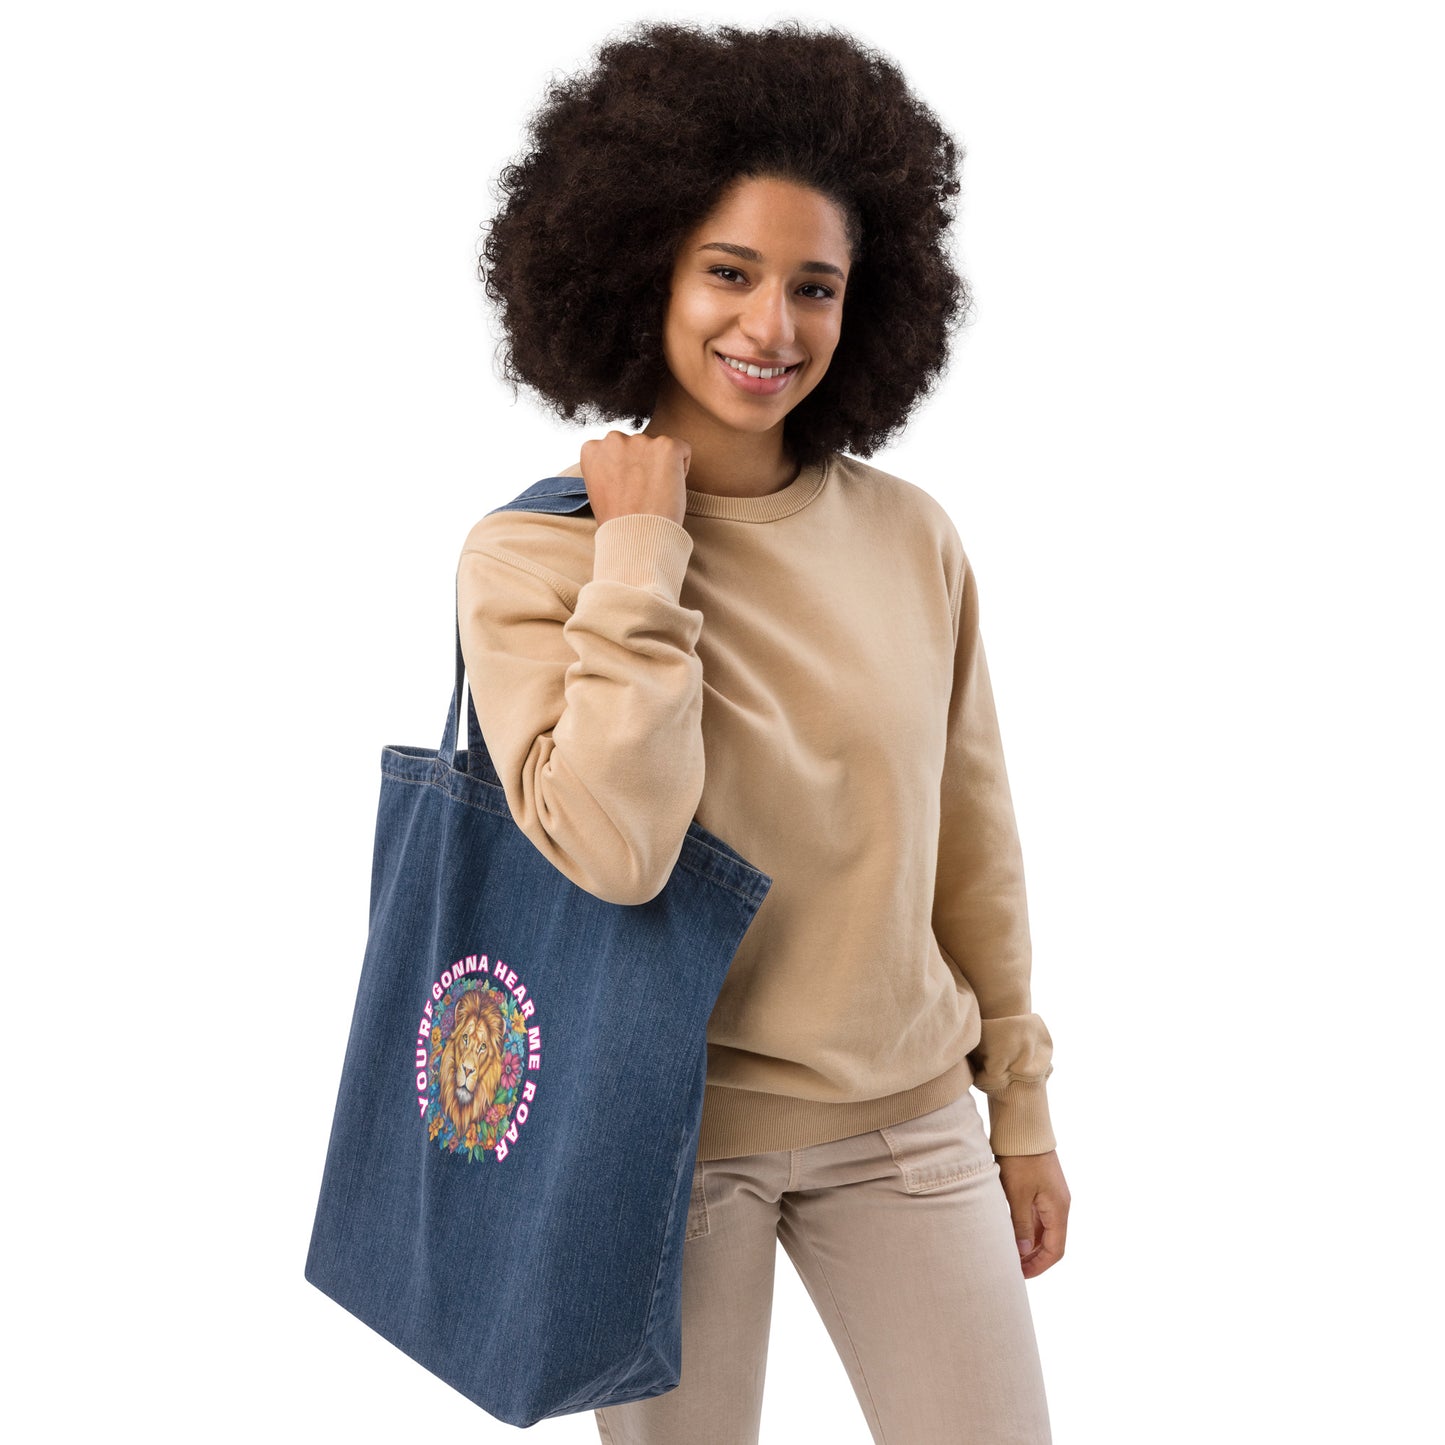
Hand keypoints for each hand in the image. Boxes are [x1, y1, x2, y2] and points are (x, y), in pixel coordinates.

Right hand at [579, 429, 690, 527]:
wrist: (635, 538)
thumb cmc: (618, 524)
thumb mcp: (598, 492)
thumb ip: (608, 471)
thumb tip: (624, 467)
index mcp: (593, 450)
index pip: (616, 450)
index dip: (625, 471)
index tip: (628, 491)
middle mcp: (613, 439)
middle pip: (638, 446)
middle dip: (644, 465)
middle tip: (644, 494)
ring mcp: (641, 440)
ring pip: (660, 449)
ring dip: (662, 468)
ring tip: (656, 496)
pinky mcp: (666, 446)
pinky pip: (683, 450)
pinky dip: (682, 469)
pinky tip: (671, 490)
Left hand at [996, 1149, 1069, 1277]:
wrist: (1023, 1126)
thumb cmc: (1020, 1159)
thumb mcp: (1017, 1195)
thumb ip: (1021, 1226)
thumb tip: (1024, 1253)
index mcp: (1059, 1209)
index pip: (1055, 1249)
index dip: (1039, 1266)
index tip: (1021, 1275)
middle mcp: (1060, 1204)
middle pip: (1052, 1241)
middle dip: (1035, 1259)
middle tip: (1014, 1268)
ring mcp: (1052, 1195)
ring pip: (1045, 1229)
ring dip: (1031, 1244)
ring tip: (1011, 1254)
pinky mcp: (1043, 1187)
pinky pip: (1039, 1216)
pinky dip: (1029, 1229)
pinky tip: (1013, 1232)